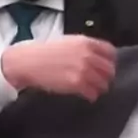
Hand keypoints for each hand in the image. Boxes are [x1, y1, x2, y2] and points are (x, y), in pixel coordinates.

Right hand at [1, 35, 116, 101]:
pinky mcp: (77, 84)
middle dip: (106, 76)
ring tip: (94, 89)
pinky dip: (91, 96)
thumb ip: (84, 47)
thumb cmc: (43, 52)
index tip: (107, 66)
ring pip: (103, 83)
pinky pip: (93, 93)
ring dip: (100, 88)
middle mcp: (87, 55)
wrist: (27, 61)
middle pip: (109, 69)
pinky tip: (87, 95)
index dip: (110, 61)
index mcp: (86, 42)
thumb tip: (97, 56)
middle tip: (101, 81)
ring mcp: (83, 70)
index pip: (110, 52)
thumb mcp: (67, 42)